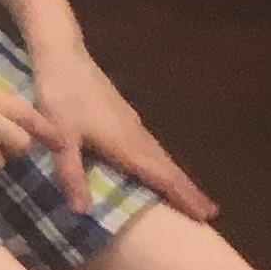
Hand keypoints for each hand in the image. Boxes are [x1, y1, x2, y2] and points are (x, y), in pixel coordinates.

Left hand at [26, 36, 216, 218]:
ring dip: (178, 176)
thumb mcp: (59, 136)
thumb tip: (83, 213)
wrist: (62, 53)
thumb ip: (70, 172)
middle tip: (211, 214)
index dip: (182, 196)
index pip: (161, 175)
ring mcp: (131, 122)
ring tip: (193, 195)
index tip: (206, 216)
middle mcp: (135, 134)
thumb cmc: (60, 94)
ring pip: (161, 154)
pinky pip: (151, 144)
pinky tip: (158, 164)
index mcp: (125, 144)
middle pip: (167, 166)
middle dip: (188, 190)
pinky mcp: (123, 113)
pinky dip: (162, 161)